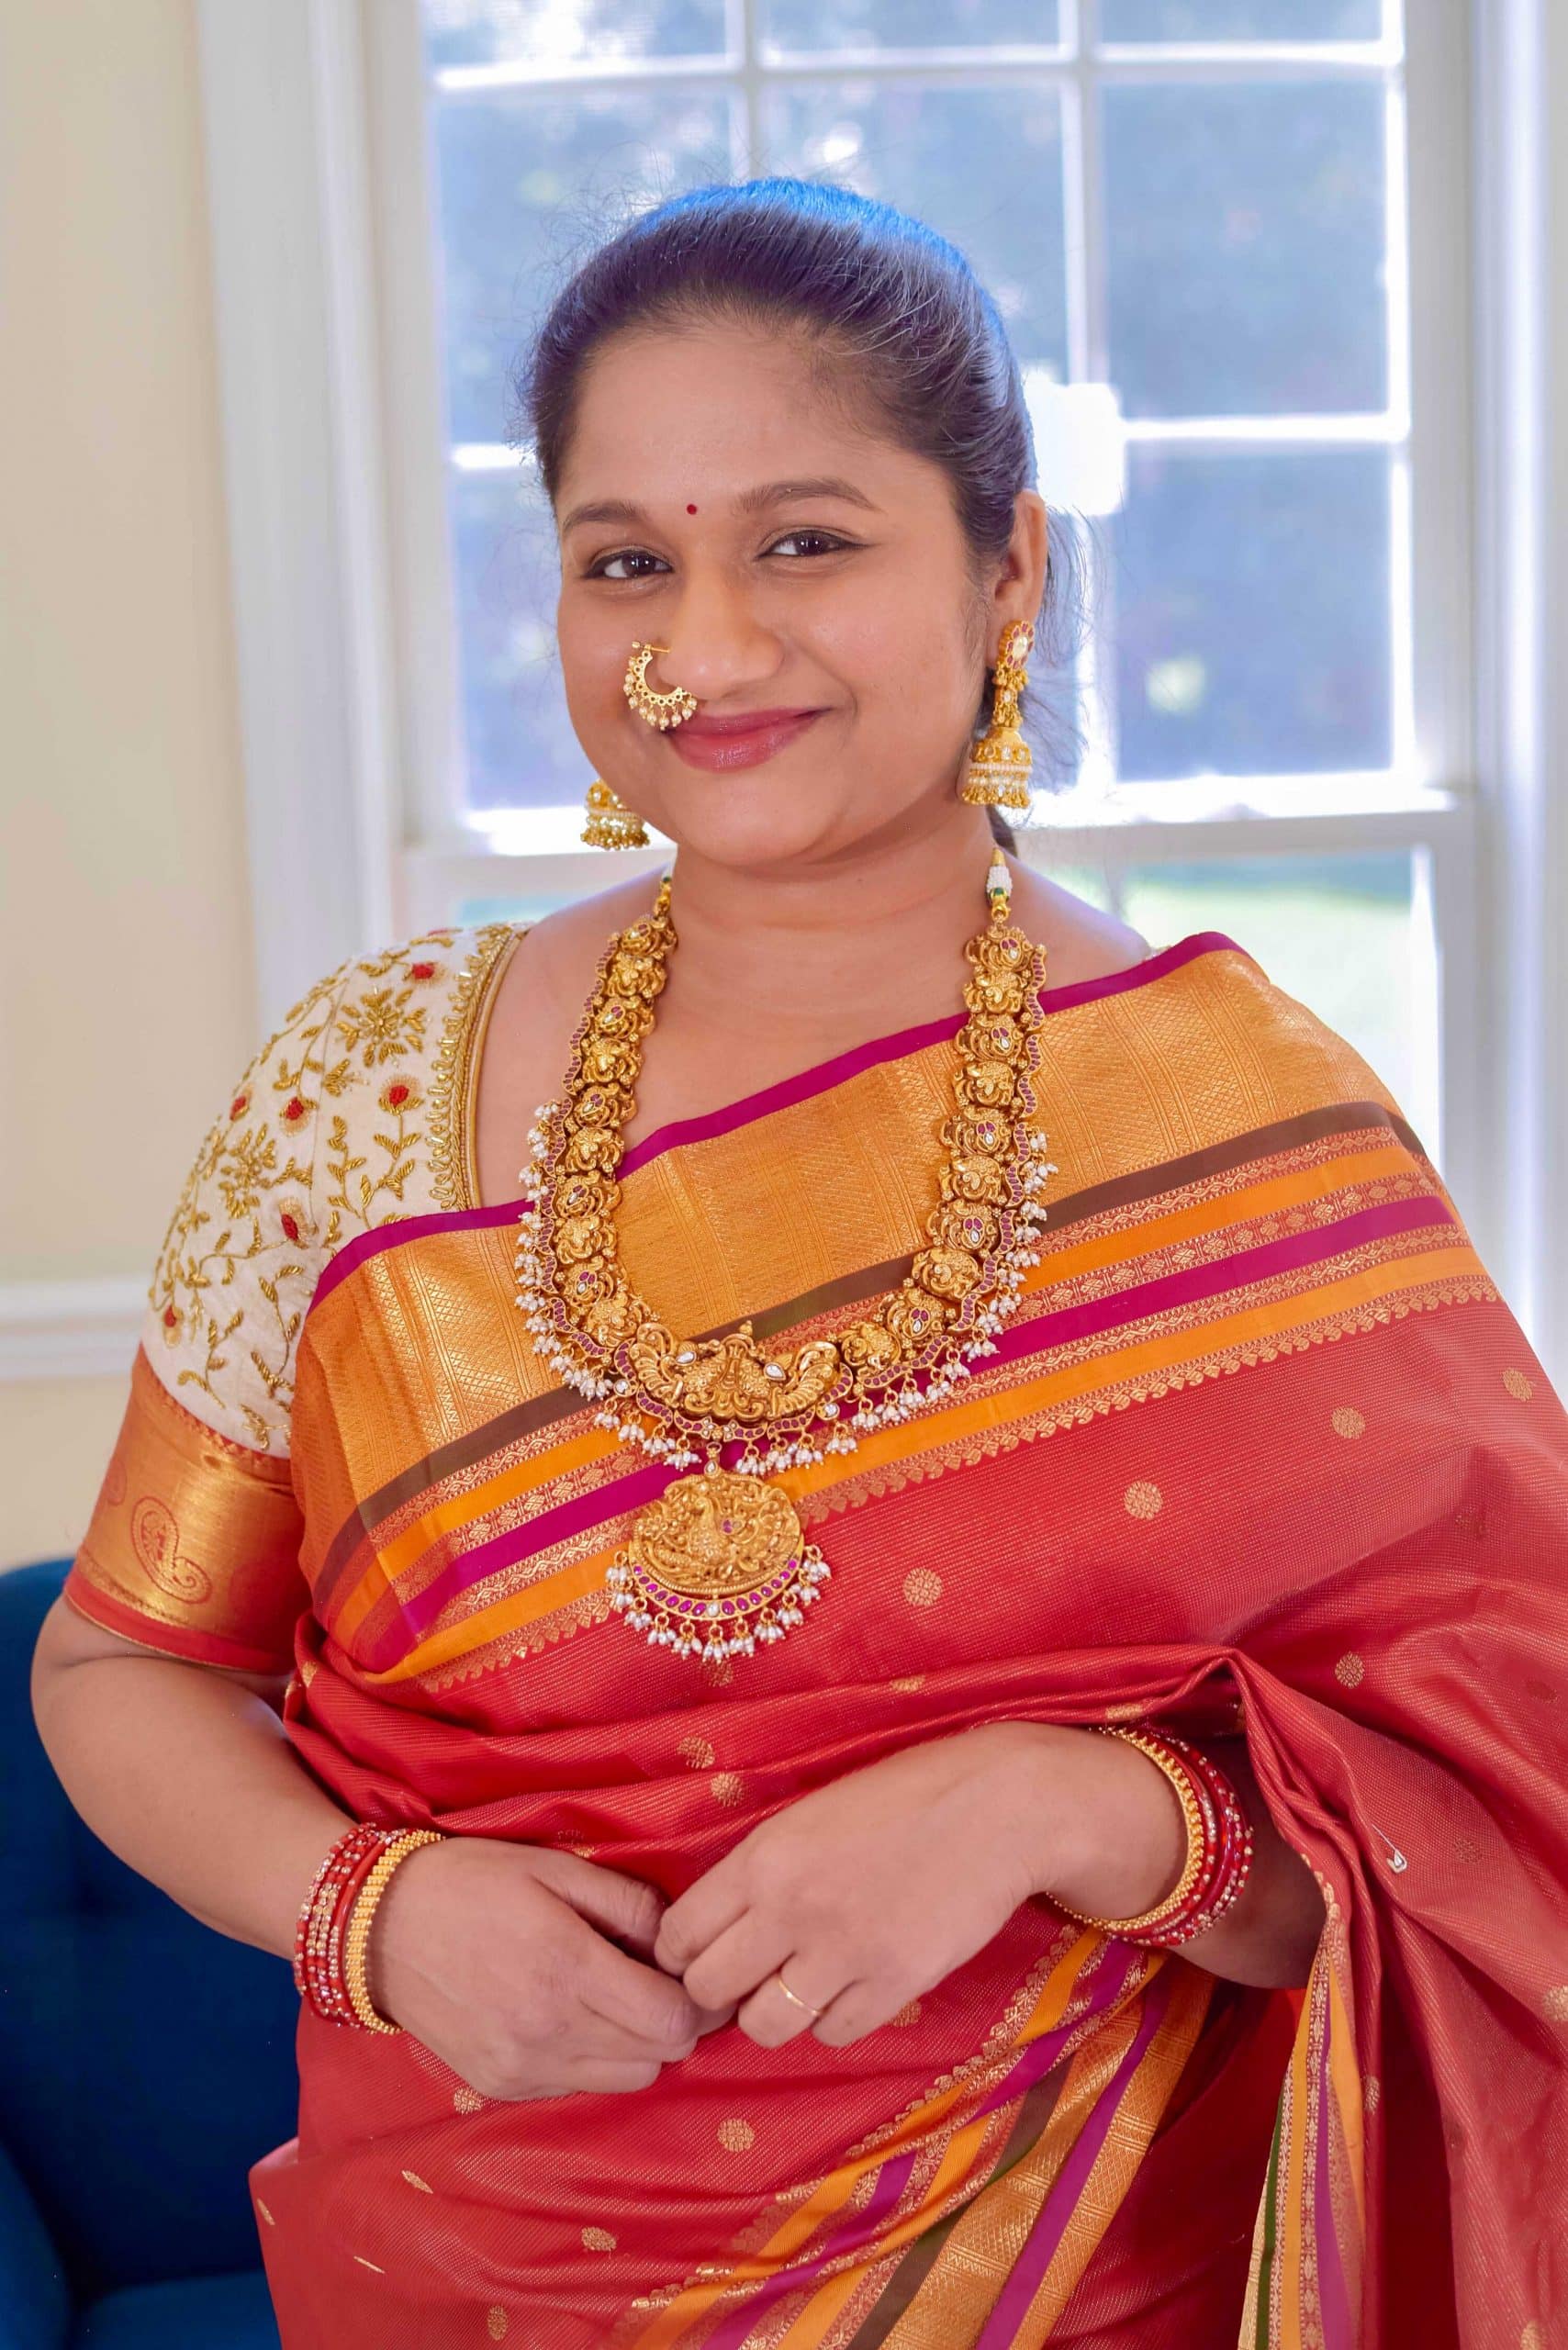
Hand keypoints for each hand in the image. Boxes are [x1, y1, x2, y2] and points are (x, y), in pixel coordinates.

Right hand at [367, 1836, 737, 2100]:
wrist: (379, 1928)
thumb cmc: (472, 1882)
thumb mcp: (556, 1867)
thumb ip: (628, 1904)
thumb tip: (677, 1942)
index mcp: (566, 1968)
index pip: (672, 2022)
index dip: (698, 2001)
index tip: (691, 1973)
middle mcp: (548, 2032)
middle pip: (658, 2059)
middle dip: (673, 2024)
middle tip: (658, 1983)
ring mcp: (522, 2068)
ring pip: (625, 2081)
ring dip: (637, 2046)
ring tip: (616, 1999)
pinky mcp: (501, 2086)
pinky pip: (579, 2086)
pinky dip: (593, 2059)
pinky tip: (573, 2017)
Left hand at [651, 1725, 1073, 2048]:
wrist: (997, 1806)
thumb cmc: (902, 1799)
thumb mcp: (811, 1815)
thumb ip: (759, 1869)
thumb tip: (713, 1930)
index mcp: (763, 1856)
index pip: (678, 1936)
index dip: (684, 1954)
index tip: (705, 1953)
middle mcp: (791, 1907)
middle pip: (707, 1991)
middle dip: (720, 1991)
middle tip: (749, 1977)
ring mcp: (843, 1950)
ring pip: (763, 2026)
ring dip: (775, 2013)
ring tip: (801, 1985)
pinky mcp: (893, 1983)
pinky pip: (833, 2035)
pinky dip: (836, 2020)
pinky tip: (854, 1985)